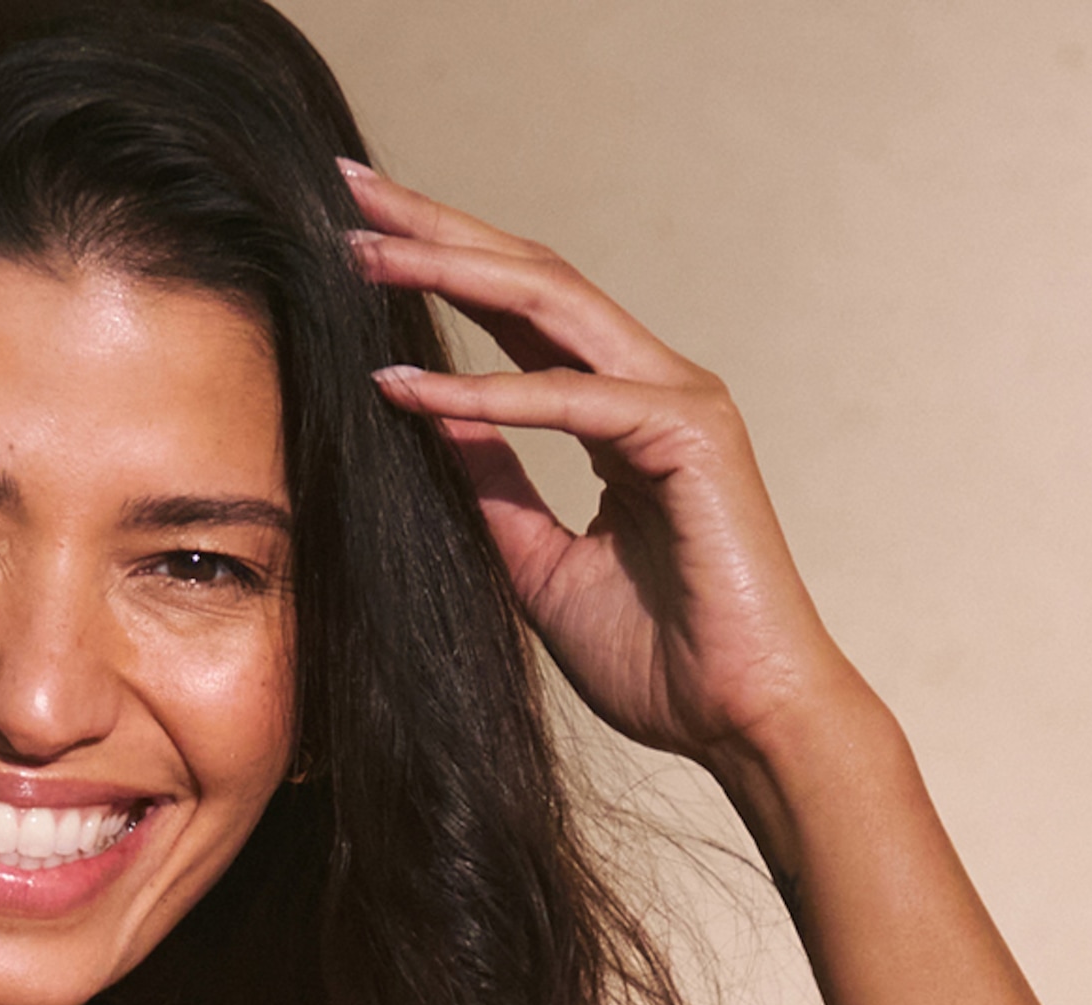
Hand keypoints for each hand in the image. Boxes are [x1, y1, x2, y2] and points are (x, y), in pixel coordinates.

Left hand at [344, 156, 870, 789]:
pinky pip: (571, 400)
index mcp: (622, 412)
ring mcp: (680, 401)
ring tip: (367, 252)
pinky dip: (488, 393)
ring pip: (552, 307)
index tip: (361, 242)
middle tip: (352, 195)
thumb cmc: (658, 662)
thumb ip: (493, 486)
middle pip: (533, 281)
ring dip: (454, 273)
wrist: (739, 723)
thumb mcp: (539, 566)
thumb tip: (429, 412)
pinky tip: (410, 385)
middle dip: (439, 232)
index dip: (443, 270)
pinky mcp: (690, 437)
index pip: (522, 317)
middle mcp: (653, 385)